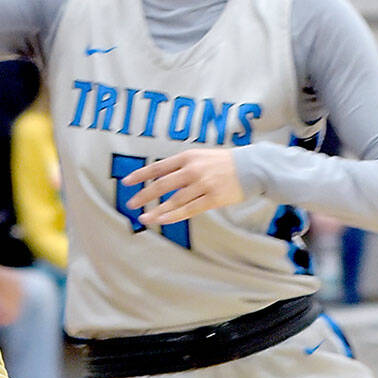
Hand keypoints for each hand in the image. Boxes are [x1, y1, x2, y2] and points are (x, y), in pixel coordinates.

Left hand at [124, 148, 243, 224]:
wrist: (252, 167)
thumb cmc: (223, 162)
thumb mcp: (200, 156)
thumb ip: (180, 166)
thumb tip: (158, 178)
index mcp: (188, 157)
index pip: (158, 167)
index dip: (141, 175)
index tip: (126, 182)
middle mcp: (193, 170)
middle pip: (162, 185)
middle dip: (144, 195)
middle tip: (131, 204)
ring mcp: (203, 185)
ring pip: (174, 201)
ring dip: (156, 211)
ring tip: (144, 218)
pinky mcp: (213, 199)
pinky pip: (189, 210)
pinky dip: (174, 216)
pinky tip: (161, 220)